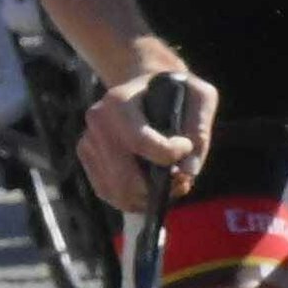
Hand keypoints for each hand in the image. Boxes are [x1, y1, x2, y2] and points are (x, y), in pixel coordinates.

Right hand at [80, 61, 215, 213]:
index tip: (186, 147)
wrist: (145, 87)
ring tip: (170, 186)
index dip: (169, 154)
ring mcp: (88, 141)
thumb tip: (187, 172)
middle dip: (158, 189)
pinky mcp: (87, 158)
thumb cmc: (175, 91)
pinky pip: (109, 193)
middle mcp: (97, 121)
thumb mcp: (200, 95)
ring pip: (117, 191)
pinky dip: (133, 200)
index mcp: (118, 102)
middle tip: (181, 181)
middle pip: (125, 177)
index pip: (140, 142)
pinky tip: (153, 189)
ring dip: (148, 198)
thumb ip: (200, 127)